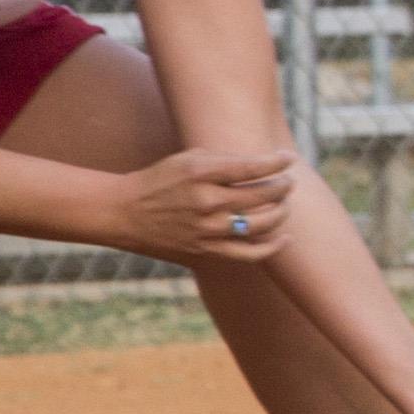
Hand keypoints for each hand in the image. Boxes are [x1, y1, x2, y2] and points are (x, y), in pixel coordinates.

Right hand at [106, 143, 300, 265]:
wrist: (125, 213)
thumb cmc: (161, 180)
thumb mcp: (189, 159)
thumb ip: (225, 161)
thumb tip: (266, 165)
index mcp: (201, 174)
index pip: (253, 167)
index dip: (277, 162)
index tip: (288, 159)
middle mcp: (207, 202)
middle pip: (262, 196)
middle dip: (283, 187)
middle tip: (288, 182)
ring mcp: (207, 230)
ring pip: (262, 224)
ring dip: (281, 212)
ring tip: (284, 203)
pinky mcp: (206, 251)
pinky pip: (249, 254)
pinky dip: (272, 247)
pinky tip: (285, 237)